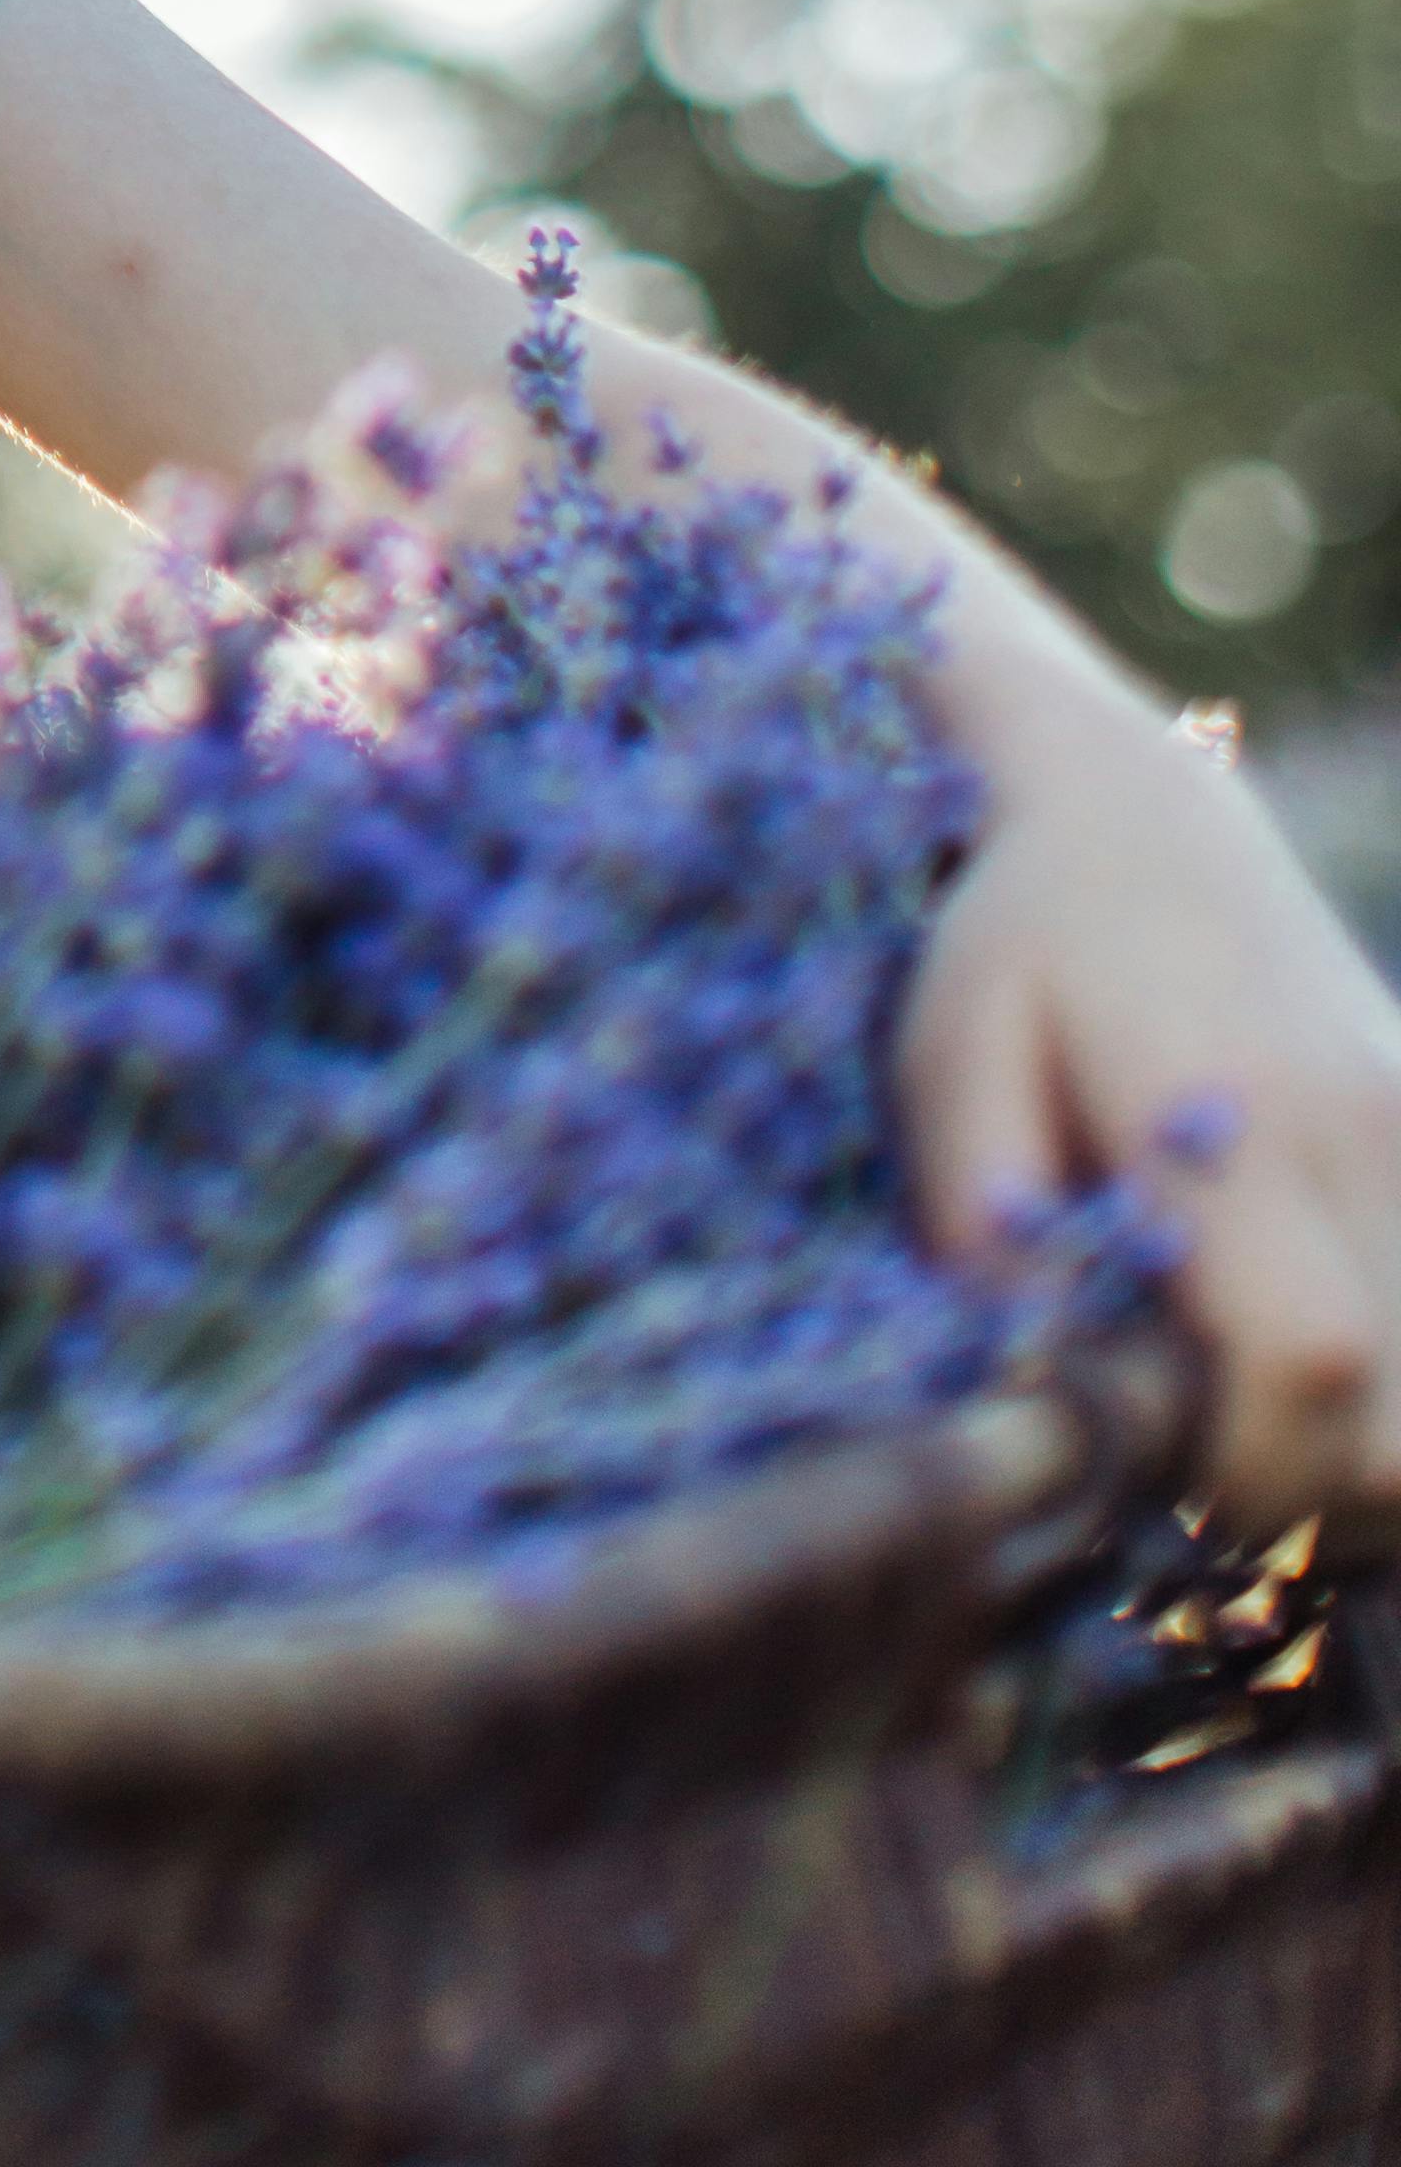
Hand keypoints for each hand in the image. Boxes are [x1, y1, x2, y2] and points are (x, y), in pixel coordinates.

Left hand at [902, 681, 1400, 1533]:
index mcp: (1233, 1112)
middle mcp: (1365, 1132)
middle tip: (1183, 1461)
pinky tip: (1296, 1379)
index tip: (1145, 1468)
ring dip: (1355, 1464)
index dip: (1241, 1464)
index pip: (1306, 1358)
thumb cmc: (1016, 941)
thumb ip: (986, 1241)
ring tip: (1239, 1423)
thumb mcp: (950, 1066)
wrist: (1143, 812)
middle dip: (1298, 1495)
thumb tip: (1038, 1400)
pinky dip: (1390, 1398)